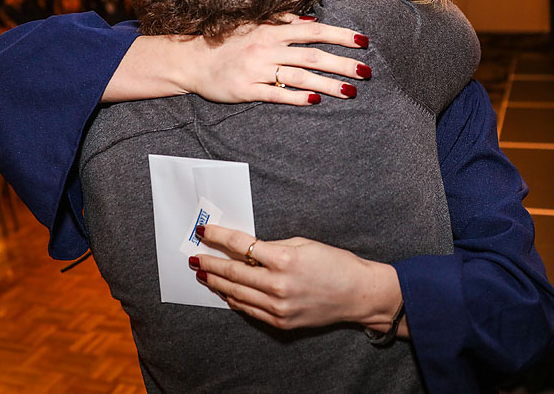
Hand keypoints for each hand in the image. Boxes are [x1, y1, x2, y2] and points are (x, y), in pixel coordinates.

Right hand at [187, 15, 370, 104]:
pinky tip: (316, 101)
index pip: (314, 31)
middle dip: (343, 64)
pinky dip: (297, 97)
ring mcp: (257, 70)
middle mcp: (267, 48)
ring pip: (300, 77)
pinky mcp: (247, 90)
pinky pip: (276, 94)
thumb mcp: (253, 25)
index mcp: (271, 31)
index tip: (363, 41)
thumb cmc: (226, 42)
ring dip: (328, 84)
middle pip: (313, 55)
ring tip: (351, 92)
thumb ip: (282, 22)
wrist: (190, 60)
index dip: (340, 36)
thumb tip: (311, 20)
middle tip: (367, 72)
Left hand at [191, 224, 403, 332]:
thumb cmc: (336, 263)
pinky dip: (235, 299)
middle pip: (233, 272)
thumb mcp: (305, 244)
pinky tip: (226, 291)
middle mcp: (278, 285)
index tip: (204, 231)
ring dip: (217, 283)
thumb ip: (274, 246)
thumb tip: (247, 249)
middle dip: (210, 263)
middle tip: (195, 257)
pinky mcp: (281, 321)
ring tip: (204, 274)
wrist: (358, 294)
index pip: (241, 245)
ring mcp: (278, 307)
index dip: (219, 237)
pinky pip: (249, 309)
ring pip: (236, 293)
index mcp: (285, 259)